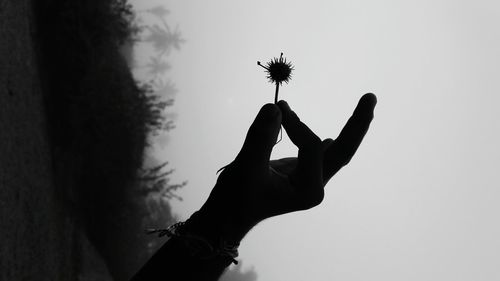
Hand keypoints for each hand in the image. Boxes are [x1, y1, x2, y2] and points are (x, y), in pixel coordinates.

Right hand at [194, 94, 376, 241]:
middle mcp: (314, 186)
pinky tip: (334, 137)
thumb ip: (261, 137)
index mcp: (308, 190)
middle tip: (371, 97)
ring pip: (334, 152)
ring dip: (348, 129)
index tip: (278, 106)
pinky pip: (318, 153)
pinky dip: (322, 138)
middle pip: (343, 152)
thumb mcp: (246, 167)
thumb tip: (274, 107)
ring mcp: (309, 181)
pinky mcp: (300, 174)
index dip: (295, 123)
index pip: (311, 146)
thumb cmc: (236, 198)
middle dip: (357, 124)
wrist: (227, 217)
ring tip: (366, 104)